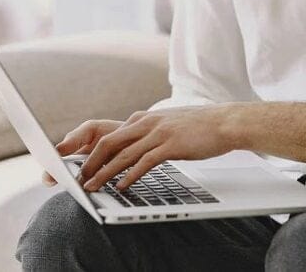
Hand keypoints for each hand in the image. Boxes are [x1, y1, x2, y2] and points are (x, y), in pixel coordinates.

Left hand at [48, 106, 238, 191]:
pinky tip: (122, 187)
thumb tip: (138, 145)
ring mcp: (159, 133)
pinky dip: (130, 176)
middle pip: (109, 143)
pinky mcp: (170, 144)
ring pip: (123, 154)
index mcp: (145, 118)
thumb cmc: (200, 126)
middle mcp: (147, 122)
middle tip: (80, 180)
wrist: (225, 121)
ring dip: (104, 173)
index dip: (93, 151)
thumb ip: (151, 132)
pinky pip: (144, 162)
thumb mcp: (169, 124)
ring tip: (93, 187)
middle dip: (91, 163)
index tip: (83, 166)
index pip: (111, 134)